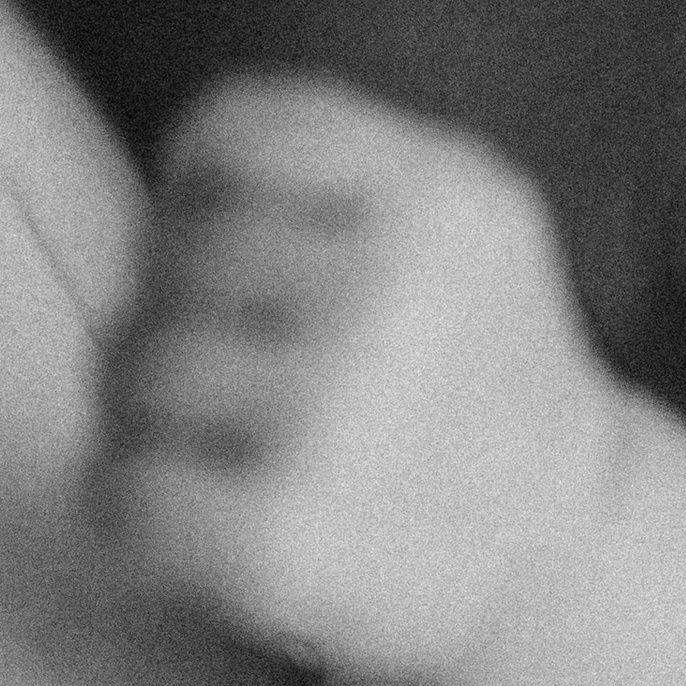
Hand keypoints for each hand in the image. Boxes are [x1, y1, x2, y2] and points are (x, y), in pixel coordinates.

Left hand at [90, 71, 616, 682]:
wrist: (567, 552)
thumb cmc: (479, 368)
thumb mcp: (462, 213)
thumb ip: (338, 154)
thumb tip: (176, 175)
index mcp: (433, 196)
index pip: (232, 133)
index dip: (193, 185)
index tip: (213, 240)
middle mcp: (382, 295)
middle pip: (172, 251)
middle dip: (167, 299)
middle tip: (208, 355)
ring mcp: (326, 420)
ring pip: (133, 362)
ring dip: (134, 401)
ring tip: (195, 433)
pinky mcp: (276, 540)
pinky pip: (118, 485)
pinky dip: (121, 499)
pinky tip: (177, 507)